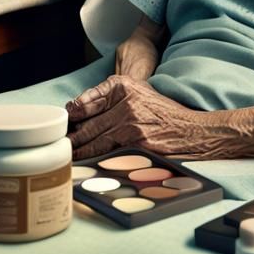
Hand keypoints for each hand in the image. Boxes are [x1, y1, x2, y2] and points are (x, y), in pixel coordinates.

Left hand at [66, 75, 228, 159]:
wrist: (192, 130)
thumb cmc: (164, 113)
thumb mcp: (138, 93)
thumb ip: (110, 98)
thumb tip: (78, 110)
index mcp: (122, 87)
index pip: (84, 103)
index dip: (71, 117)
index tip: (64, 126)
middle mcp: (124, 103)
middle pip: (86, 125)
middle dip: (71, 139)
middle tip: (60, 147)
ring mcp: (129, 125)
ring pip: (93, 143)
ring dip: (79, 153)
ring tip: (68, 160)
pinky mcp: (135, 145)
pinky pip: (107, 156)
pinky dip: (95, 162)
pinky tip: (87, 166)